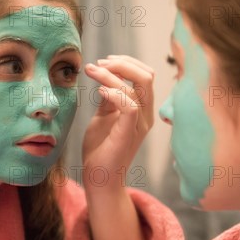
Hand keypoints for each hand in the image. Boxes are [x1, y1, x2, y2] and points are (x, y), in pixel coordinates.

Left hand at [82, 55, 154, 189]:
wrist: (99, 177)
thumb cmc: (101, 148)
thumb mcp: (104, 115)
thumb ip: (109, 98)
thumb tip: (106, 78)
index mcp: (142, 108)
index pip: (145, 75)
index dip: (126, 63)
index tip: (103, 62)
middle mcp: (146, 114)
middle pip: (147, 76)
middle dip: (122, 63)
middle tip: (99, 64)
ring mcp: (140, 124)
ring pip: (139, 86)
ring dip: (112, 74)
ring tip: (93, 72)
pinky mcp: (129, 133)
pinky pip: (131, 106)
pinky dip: (114, 92)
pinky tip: (99, 92)